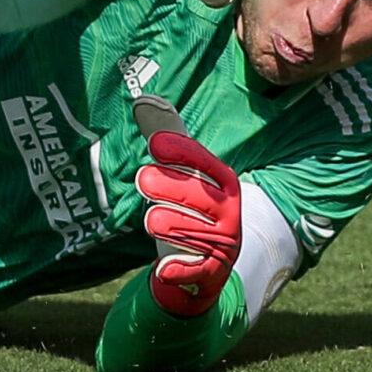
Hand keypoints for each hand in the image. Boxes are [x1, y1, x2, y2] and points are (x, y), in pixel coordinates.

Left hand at [138, 130, 242, 317]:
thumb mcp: (188, 174)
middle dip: (157, 185)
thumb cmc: (192, 205)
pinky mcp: (212, 271)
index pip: (204, 162)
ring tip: (156, 219)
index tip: (155, 146)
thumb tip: (143, 101)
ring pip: (172, 225)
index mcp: (225, 182)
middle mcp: (228, 210)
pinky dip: (174, 268)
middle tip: (145, 181)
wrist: (212, 262)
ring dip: (155, 221)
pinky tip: (164, 267)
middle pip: (186, 192)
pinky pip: (190, 269)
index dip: (179, 152)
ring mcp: (223, 241)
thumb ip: (167, 139)